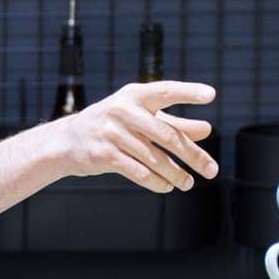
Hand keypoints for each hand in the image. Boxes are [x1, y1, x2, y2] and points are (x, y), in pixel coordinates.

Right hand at [55, 80, 218, 192]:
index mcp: (134, 96)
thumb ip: (174, 123)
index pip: (165, 92)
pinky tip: (166, 187)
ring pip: (154, 159)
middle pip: (166, 135)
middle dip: (192, 155)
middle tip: (212, 170)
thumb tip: (206, 129)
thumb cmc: (112, 126)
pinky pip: (138, 172)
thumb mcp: (140, 118)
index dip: (187, 92)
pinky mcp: (104, 156)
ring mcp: (111, 134)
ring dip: (175, 174)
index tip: (211, 95)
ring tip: (188, 183)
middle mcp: (122, 112)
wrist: (66, 141)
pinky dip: (156, 181)